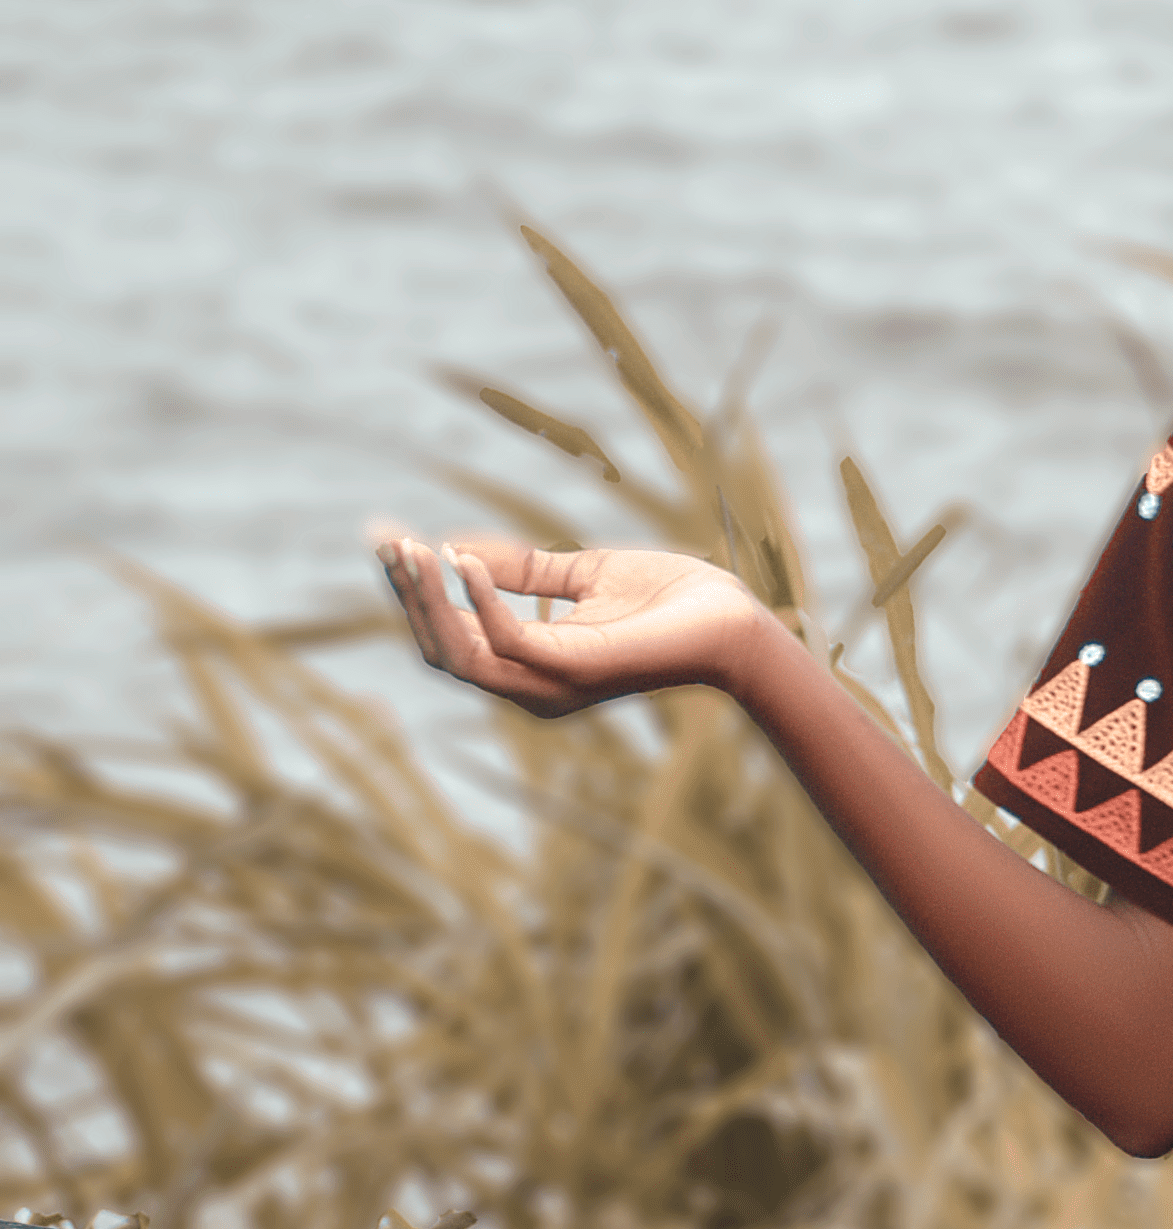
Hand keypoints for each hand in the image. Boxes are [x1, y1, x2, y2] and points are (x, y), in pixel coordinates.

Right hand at [370, 529, 770, 720]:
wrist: (732, 620)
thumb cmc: (668, 600)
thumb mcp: (581, 575)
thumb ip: (522, 570)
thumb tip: (456, 550)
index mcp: (532, 667)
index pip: (450, 639)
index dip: (413, 593)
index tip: (386, 540)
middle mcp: (533, 687)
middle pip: (440, 652)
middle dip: (407, 596)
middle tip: (385, 540)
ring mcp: (553, 684)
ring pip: (460, 655)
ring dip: (427, 600)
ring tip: (411, 548)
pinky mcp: (576, 669)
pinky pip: (505, 641)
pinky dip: (478, 599)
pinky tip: (463, 559)